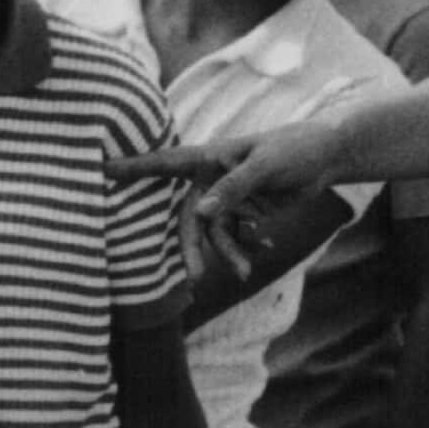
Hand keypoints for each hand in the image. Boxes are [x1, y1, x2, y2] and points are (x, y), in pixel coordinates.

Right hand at [111, 119, 349, 277]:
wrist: (326, 155)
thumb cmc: (294, 149)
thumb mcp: (264, 167)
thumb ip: (232, 189)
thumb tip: (202, 212)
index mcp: (209, 157)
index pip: (164, 164)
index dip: (133, 168)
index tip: (102, 169)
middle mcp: (211, 177)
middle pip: (190, 217)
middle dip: (191, 248)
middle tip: (195, 278)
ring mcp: (228, 195)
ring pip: (215, 231)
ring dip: (228, 252)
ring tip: (245, 273)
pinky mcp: (246, 208)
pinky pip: (237, 233)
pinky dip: (249, 244)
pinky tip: (266, 248)